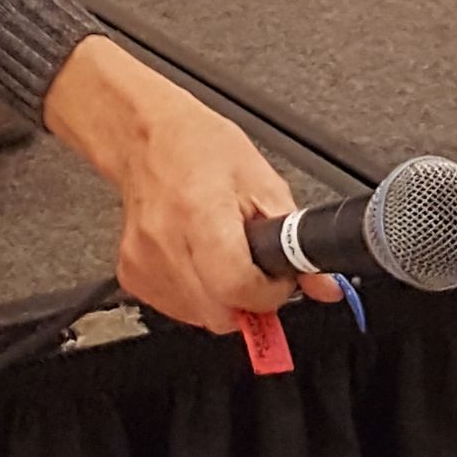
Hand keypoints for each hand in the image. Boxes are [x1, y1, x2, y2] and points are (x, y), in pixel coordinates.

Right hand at [42, 34, 341, 334]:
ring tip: (222, 255)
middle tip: (252, 266)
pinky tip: (198, 261)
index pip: (238, 287)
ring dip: (222, 298)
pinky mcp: (132, 276)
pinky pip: (178, 309)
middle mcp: (167, 243)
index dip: (269, 291)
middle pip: (221, 313)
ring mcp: (145, 263)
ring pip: (201, 318)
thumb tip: (325, 285)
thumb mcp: (264, 182)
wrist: (146, 138)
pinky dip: (197, 295)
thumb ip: (296, 239)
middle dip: (248, 298)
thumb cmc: (199, 148)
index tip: (276, 278)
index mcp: (201, 214)